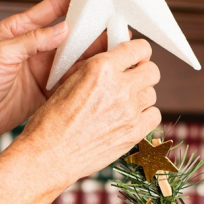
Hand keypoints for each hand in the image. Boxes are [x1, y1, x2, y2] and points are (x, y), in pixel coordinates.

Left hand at [0, 0, 111, 144]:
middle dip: (89, 29)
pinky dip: (85, 75)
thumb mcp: (3, 53)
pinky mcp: (48, 89)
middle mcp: (35, 47)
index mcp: (20, 30)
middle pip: (69, 33)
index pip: (51, 9)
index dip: (72, 2)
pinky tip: (100, 71)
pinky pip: (71, 79)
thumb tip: (63, 29)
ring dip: (91, 52)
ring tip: (113, 47)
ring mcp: (43, 68)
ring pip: (74, 56)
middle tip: (112, 24)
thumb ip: (33, 40)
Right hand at [20, 39, 161, 181]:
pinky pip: (154, 116)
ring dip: (141, 95)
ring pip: (152, 94)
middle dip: (142, 72)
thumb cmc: (52, 120)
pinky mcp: (133, 133)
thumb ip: (94, 67)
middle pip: (152, 71)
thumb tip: (114, 60)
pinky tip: (129, 118)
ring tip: (123, 103)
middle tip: (132, 79)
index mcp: (101, 68)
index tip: (137, 57)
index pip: (139, 48)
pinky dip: (145, 115)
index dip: (139, 52)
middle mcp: (119, 87)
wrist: (49, 154)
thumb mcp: (68, 81)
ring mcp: (129, 111)